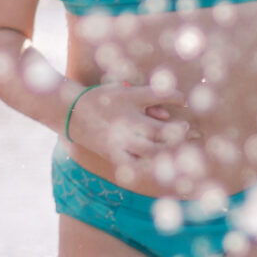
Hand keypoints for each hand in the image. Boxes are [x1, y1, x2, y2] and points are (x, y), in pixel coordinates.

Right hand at [68, 83, 191, 168]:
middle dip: (178, 131)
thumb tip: (167, 115)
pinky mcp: (114, 154)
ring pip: (152, 150)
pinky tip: (159, 163)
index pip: (160, 96)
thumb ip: (146, 99)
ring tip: (176, 146)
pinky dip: (149, 165)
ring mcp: (120, 140)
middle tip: (186, 129)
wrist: (71, 113)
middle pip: (161, 131)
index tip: (185, 101)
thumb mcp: (123, 91)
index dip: (177, 98)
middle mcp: (126, 121)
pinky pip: (135, 165)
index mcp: (129, 100)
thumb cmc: (101, 99)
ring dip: (168, 149)